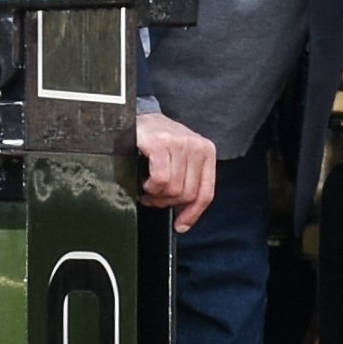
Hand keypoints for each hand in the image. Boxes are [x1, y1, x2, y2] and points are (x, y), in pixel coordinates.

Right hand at [133, 107, 218, 227]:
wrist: (136, 118)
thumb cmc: (156, 141)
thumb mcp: (180, 158)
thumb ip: (187, 180)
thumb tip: (185, 213)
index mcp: (206, 151)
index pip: (205, 192)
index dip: (192, 214)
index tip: (181, 225)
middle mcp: (196, 146)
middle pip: (187, 194)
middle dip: (166, 203)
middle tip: (153, 198)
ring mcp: (180, 143)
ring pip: (173, 189)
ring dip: (155, 195)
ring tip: (147, 187)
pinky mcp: (161, 144)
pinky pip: (160, 179)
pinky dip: (150, 186)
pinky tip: (144, 180)